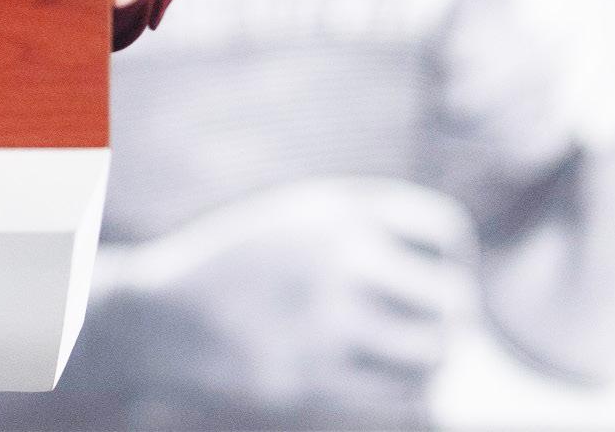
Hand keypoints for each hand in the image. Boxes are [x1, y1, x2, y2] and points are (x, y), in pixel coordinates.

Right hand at [94, 177, 477, 424]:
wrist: (159, 320)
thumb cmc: (242, 272)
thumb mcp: (297, 223)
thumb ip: (369, 236)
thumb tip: (455, 288)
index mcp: (334, 212)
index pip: (445, 231)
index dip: (452, 260)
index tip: (430, 276)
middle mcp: (336, 260)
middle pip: (451, 302)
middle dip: (449, 323)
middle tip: (427, 332)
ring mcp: (324, 323)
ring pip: (431, 357)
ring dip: (426, 365)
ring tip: (400, 361)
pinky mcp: (311, 382)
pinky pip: (400, 401)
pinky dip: (402, 398)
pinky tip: (377, 386)